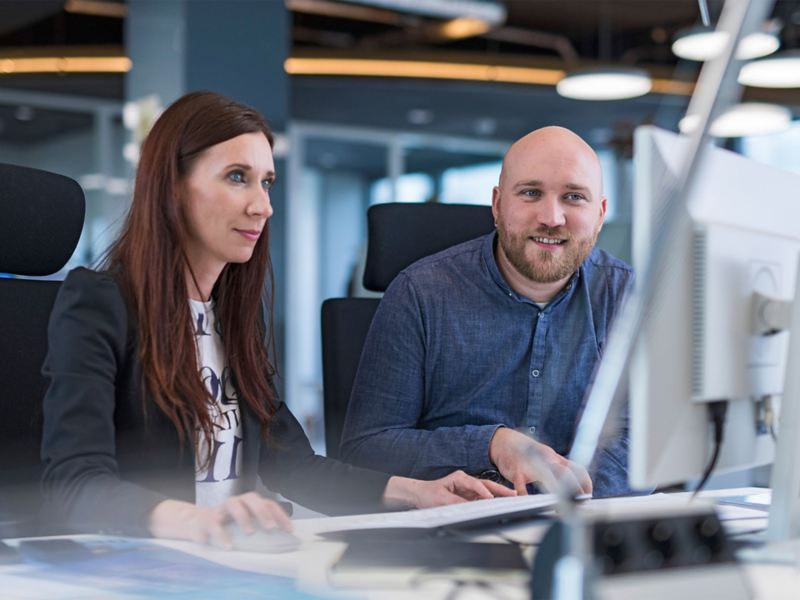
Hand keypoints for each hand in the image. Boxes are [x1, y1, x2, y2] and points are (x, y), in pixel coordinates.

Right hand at [147, 491, 291, 547]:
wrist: (195, 523)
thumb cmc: (226, 526)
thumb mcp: (244, 526)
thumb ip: (259, 528)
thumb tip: (282, 540)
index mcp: (249, 504)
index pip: (268, 504)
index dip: (280, 515)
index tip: (289, 531)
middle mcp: (236, 502)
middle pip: (251, 498)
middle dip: (263, 512)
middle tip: (271, 528)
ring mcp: (220, 509)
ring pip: (232, 504)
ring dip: (243, 517)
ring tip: (250, 533)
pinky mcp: (205, 519)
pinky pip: (212, 523)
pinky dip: (220, 534)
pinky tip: (228, 546)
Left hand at [383, 471, 515, 508]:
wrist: (420, 495)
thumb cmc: (429, 494)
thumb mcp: (441, 499)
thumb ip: (456, 503)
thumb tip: (469, 507)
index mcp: (460, 477)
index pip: (476, 484)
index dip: (484, 492)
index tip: (491, 499)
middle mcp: (466, 481)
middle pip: (487, 485)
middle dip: (501, 490)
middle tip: (514, 494)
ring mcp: (469, 489)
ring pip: (487, 491)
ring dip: (499, 495)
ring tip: (513, 499)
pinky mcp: (469, 496)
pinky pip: (483, 499)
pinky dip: (492, 502)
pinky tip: (501, 505)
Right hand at [489, 428, 591, 495]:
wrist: (503, 441)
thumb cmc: (526, 453)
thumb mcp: (545, 457)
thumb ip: (559, 468)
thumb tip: (576, 484)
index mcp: (554, 457)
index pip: (576, 468)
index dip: (585, 482)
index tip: (587, 496)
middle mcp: (545, 459)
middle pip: (564, 472)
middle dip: (573, 489)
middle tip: (577, 505)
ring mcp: (531, 463)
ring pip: (546, 476)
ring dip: (555, 491)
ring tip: (560, 507)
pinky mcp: (516, 469)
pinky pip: (521, 483)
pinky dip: (524, 493)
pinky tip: (527, 501)